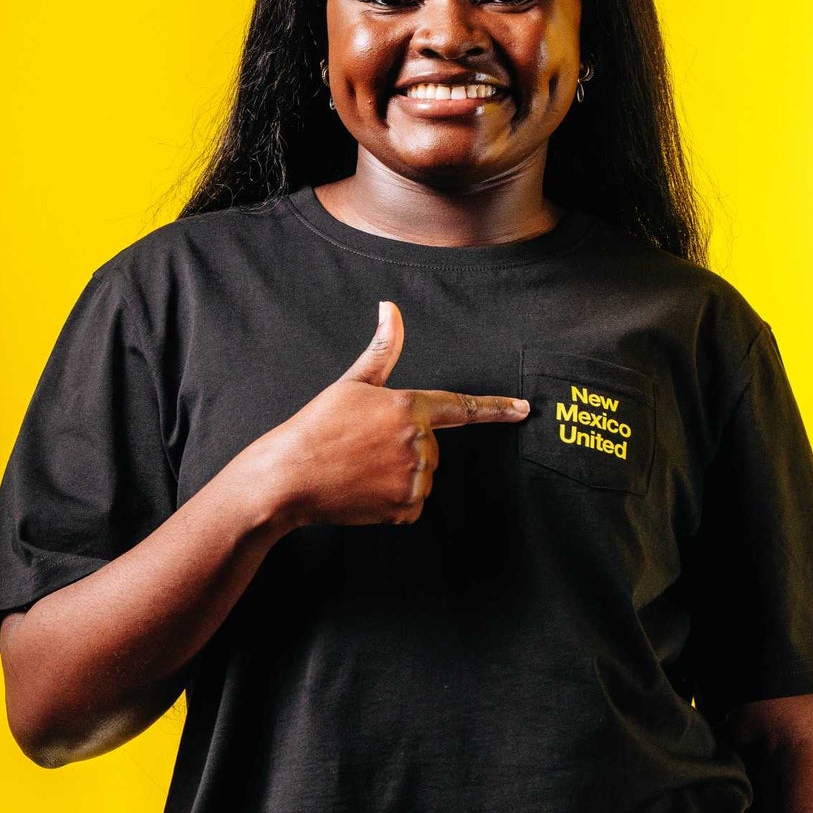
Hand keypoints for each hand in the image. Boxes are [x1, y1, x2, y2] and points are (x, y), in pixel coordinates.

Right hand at [260, 300, 529, 528]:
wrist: (288, 477)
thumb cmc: (316, 427)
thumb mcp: (351, 384)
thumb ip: (382, 350)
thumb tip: (390, 307)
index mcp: (409, 406)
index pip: (462, 406)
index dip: (496, 408)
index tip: (524, 409)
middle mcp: (418, 441)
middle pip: (432, 448)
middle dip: (405, 450)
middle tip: (364, 449)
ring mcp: (414, 476)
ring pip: (423, 477)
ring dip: (399, 477)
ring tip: (360, 470)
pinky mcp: (405, 506)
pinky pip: (412, 504)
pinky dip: (392, 502)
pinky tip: (364, 492)